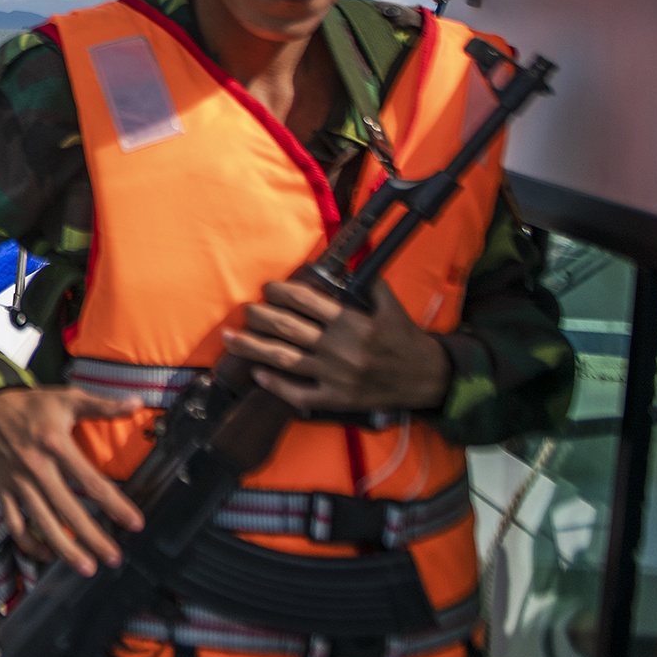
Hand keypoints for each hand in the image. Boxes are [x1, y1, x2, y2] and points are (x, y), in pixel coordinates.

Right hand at [0, 386, 145, 576]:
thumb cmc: (33, 405)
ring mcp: (18, 481)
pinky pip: (14, 523)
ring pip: (42, 522)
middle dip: (93, 538)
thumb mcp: (68, 398)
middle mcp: (36, 467)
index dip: (115, 505)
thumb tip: (137, 404)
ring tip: (86, 567)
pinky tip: (48, 554)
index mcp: (56, 444)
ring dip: (65, 549)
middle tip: (114, 557)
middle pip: (68, 510)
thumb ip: (103, 404)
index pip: (92, 481)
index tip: (135, 523)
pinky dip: (29, 543)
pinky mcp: (4, 490)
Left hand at [223, 278, 451, 415]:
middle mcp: (340, 348)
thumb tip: (351, 257)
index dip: (281, 292)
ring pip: (285, 359)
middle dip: (260, 317)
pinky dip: (276, 384)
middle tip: (246, 310)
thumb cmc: (405, 340)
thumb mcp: (391, 307)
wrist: (426, 379)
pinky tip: (257, 373)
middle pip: (288, 328)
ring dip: (253, 348)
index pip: (306, 301)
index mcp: (352, 322)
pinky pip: (299, 393)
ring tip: (230, 338)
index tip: (267, 288)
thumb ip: (369, 283)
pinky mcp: (336, 399)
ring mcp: (335, 376)